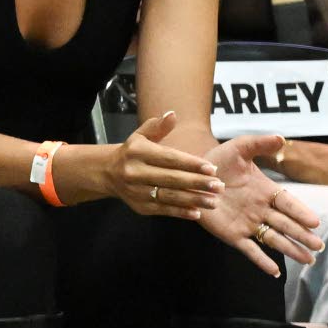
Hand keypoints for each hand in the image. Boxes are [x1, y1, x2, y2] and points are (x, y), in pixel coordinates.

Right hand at [107, 111, 224, 217]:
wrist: (108, 173)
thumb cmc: (132, 152)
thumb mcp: (141, 135)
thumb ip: (158, 127)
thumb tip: (172, 115)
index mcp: (138, 152)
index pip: (169, 158)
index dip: (191, 164)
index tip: (211, 169)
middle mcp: (135, 172)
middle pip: (171, 179)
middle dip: (197, 183)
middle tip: (219, 186)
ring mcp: (137, 192)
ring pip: (169, 197)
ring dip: (193, 200)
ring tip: (213, 201)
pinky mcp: (139, 207)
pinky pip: (163, 210)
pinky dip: (180, 212)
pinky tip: (197, 213)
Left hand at [201, 134, 322, 276]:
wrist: (195, 175)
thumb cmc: (219, 160)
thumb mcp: (239, 148)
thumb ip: (259, 144)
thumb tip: (280, 138)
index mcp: (266, 191)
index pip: (289, 204)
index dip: (301, 213)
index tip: (315, 222)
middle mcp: (261, 210)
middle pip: (286, 225)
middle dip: (303, 236)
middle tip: (319, 247)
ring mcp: (248, 224)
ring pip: (274, 239)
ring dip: (290, 249)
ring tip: (307, 260)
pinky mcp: (232, 235)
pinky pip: (250, 250)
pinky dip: (262, 261)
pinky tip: (274, 272)